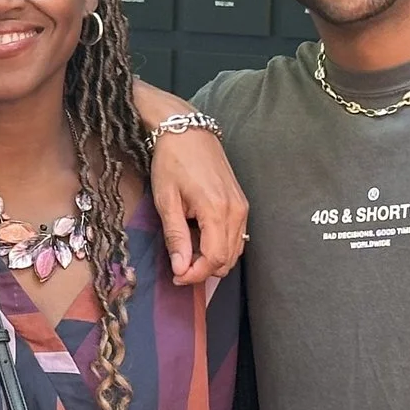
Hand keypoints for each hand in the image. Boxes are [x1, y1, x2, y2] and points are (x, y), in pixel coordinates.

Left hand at [146, 127, 247, 284]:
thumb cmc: (172, 163)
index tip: (176, 276)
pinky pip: (237, 237)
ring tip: (187, 253)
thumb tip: (181, 269)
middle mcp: (236, 211)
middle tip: (179, 266)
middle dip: (204, 270)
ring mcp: (242, 207)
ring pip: (235, 251)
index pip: (214, 259)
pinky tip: (200, 240)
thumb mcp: (166, 201)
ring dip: (213, 260)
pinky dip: (221, 247)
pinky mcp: (242, 204)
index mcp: (217, 210)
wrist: (187, 132)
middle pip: (228, 259)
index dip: (195, 274)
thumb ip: (176, 237)